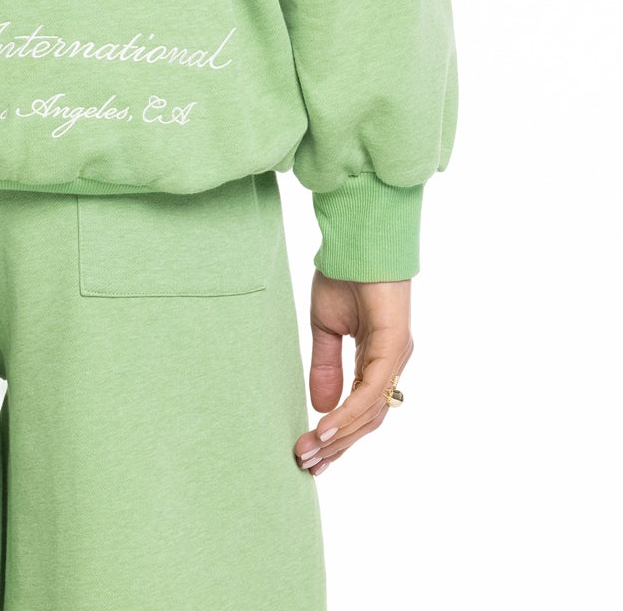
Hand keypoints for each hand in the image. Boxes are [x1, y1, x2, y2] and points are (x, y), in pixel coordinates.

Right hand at [293, 270, 412, 477]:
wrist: (357, 237)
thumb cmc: (345, 273)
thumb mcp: (326, 327)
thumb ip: (325, 366)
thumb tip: (320, 407)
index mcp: (377, 358)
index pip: (361, 409)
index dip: (338, 435)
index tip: (312, 454)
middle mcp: (392, 362)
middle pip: (368, 420)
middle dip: (337, 446)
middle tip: (307, 465)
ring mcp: (395, 355)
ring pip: (371, 413)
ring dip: (339, 436)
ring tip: (310, 453)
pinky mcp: (392, 345)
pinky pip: (371, 391)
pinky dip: (348, 413)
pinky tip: (327, 429)